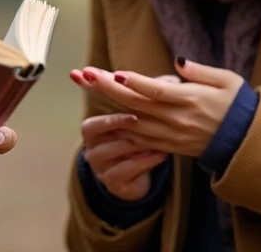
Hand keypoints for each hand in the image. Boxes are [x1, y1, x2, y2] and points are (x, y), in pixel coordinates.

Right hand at [71, 69, 175, 200]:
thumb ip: (151, 97)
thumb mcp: (143, 117)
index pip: (88, 105)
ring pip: (108, 150)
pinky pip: (123, 170)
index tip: (115, 86)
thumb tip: (172, 79)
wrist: (137, 177)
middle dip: (112, 121)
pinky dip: (143, 162)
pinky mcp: (111, 181)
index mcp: (95, 124)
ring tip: (152, 138)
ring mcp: (99, 164)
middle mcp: (91, 143)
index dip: (96, 91)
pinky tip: (160, 155)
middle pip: (90, 127)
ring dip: (131, 144)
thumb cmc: (139, 140)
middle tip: (133, 117)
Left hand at [73, 58, 243, 158]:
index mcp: (192, 100)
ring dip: (106, 103)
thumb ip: (200, 71)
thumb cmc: (238, 105)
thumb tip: (177, 62)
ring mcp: (170, 135)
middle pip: (136, 103)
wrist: (246, 144)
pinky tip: (101, 113)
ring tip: (86, 84)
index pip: (158, 91)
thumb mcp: (227, 80)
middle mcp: (177, 119)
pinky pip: (138, 137)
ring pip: (132, 120)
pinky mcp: (168, 146)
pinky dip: (119, 126)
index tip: (115, 73)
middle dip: (107, 87)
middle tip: (84, 73)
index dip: (136, 82)